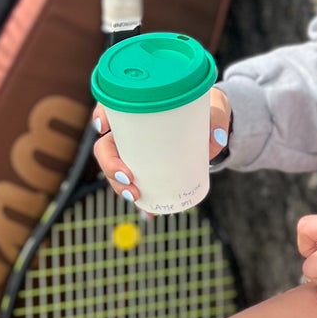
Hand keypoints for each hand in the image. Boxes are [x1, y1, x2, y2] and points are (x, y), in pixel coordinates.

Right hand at [93, 86, 231, 217]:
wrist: (212, 127)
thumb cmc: (205, 109)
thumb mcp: (214, 108)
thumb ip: (216, 119)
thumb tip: (216, 139)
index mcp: (139, 106)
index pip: (111, 106)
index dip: (100, 115)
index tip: (104, 127)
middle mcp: (130, 130)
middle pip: (106, 145)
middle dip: (110, 163)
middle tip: (128, 176)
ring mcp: (135, 152)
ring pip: (115, 168)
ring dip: (118, 185)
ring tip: (135, 195)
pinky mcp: (147, 170)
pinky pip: (135, 184)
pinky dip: (140, 199)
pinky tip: (148, 211)